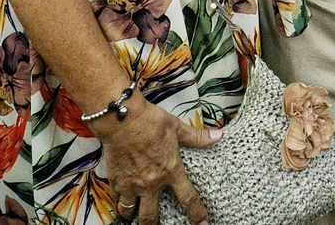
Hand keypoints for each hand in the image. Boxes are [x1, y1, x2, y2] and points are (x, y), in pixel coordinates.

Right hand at [95, 93, 221, 223]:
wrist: (122, 120)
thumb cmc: (151, 122)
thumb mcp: (177, 127)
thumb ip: (197, 136)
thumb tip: (219, 135)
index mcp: (171, 171)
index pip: (188, 198)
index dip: (197, 213)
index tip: (203, 224)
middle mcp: (151, 183)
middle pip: (151, 216)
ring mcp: (131, 184)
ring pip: (130, 211)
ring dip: (133, 216)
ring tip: (135, 218)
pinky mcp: (116, 181)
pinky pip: (116, 198)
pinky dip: (119, 201)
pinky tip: (121, 200)